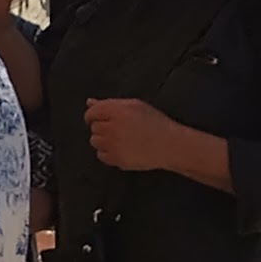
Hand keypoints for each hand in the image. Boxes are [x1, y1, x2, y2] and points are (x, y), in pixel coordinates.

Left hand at [80, 95, 202, 176]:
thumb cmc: (156, 124)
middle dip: (103, 127)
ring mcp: (114, 144)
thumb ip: (109, 103)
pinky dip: (108, 153)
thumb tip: (90, 102)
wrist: (170, 145)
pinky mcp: (116, 159)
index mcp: (118, 111)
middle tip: (118, 129)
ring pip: (94, 141)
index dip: (93, 115)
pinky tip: (121, 149)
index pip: (92, 112)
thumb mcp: (135, 106)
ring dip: (104, 140)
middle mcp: (113, 127)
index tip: (97, 118)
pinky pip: (101, 155)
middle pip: (94, 127)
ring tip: (120, 139)